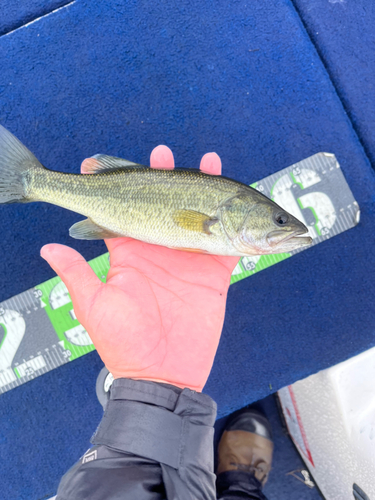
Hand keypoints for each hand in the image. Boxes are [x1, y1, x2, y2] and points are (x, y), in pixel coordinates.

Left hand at [41, 147, 238, 391]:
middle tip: (164, 153)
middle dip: (166, 177)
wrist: (161, 373)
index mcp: (131, 253)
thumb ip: (76, 274)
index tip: (120, 162)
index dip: (127, 184)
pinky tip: (241, 199)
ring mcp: (188, 259)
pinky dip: (235, 223)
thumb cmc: (124, 342)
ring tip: (208, 162)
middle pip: (166, 205)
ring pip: (200, 215)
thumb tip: (48, 247)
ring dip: (205, 190)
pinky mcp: (213, 274)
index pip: (129, 208)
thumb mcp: (95, 307)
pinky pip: (228, 243)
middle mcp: (160, 251)